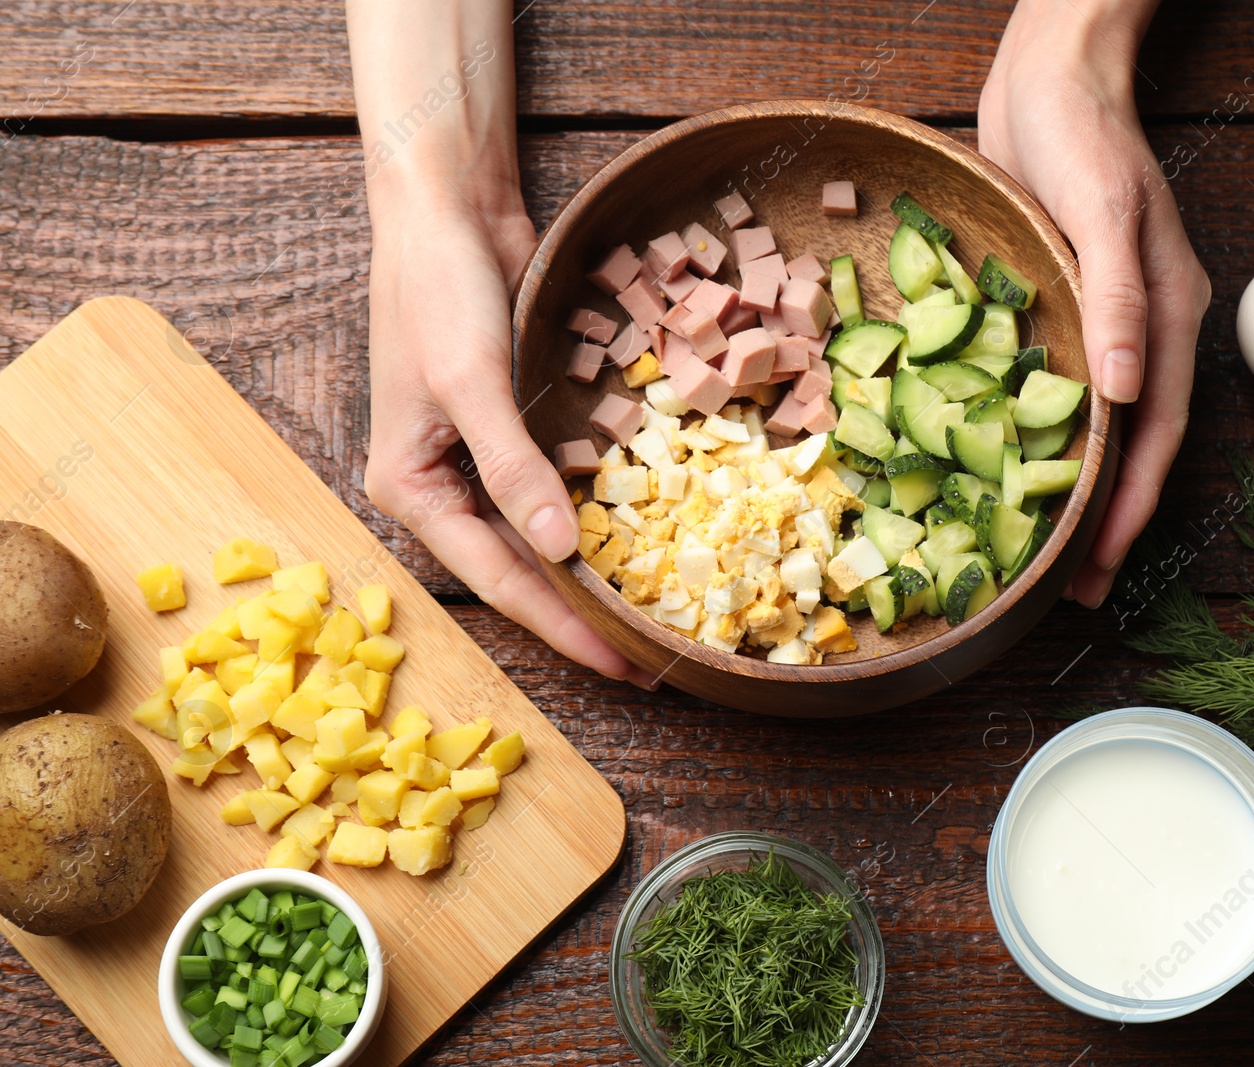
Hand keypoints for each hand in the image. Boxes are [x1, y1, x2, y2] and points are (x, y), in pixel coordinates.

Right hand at [363, 194, 655, 687]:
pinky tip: (637, 538)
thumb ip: (512, 469)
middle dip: (581, 614)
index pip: (498, 579)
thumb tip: (558, 552)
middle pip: (520, 570)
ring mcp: (477, 458)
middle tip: (652, 657)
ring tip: (653, 612)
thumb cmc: (436, 290)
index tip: (622, 662)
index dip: (563, 625)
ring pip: (542, 537)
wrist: (446, 209)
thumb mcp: (469, 382)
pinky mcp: (512, 428)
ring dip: (591, 572)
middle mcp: (442, 486)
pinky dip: (593, 516)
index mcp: (412, 489)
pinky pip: (556, 489)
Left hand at [979, 0, 1210, 607]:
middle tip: (1074, 592)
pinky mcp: (1060, 308)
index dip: (1130, 503)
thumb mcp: (1104, 210)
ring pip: (1094, 427)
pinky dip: (1039, 439)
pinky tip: (1009, 471)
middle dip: (1106, 520)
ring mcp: (1101, 322)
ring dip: (1075, 492)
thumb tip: (1125, 390)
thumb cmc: (1082, 136)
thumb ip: (1117, 297)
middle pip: (1132, 445)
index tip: (1101, 565)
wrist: (1048, 77)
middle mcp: (1141, 330)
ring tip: (1046, 553)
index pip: (1157, 431)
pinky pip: (1052, 391)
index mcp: (1169, 314)